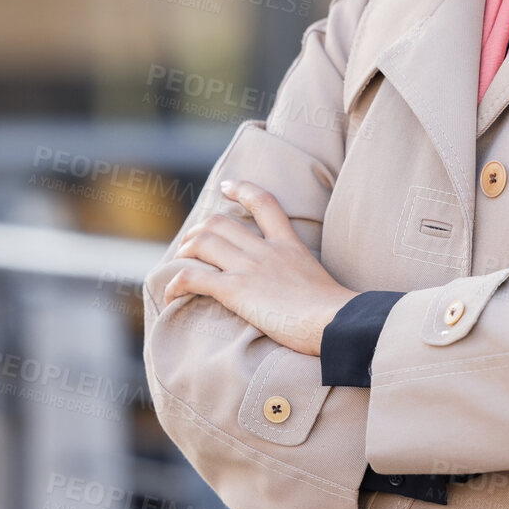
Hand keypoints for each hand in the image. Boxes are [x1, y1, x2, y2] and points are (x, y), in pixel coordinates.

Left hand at [160, 179, 357, 356]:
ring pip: (202, 242)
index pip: (265, 203)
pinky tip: (170, 294)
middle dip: (199, 230)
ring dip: (184, 251)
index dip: (243, 190)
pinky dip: (176, 283)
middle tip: (191, 242)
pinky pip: (193, 277)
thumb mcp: (325, 284)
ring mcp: (249, 267)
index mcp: (289, 245)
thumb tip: (318, 299)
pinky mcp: (236, 289)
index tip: (226, 187)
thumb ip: (310, 281)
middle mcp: (266, 250)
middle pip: (221, 222)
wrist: (336, 321)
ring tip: (180, 262)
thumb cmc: (338, 314)